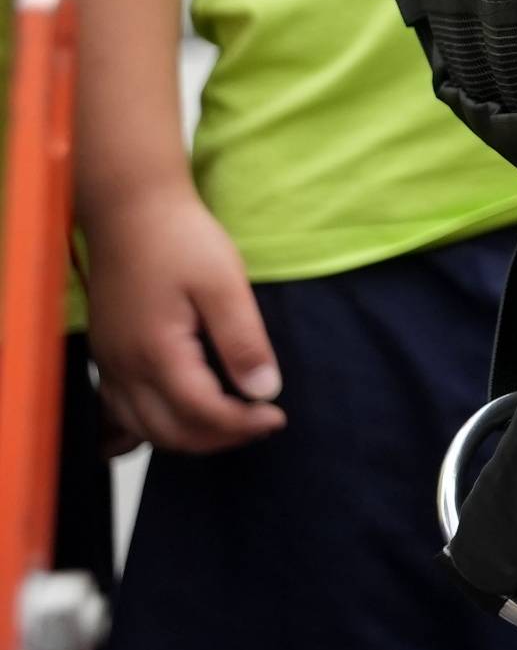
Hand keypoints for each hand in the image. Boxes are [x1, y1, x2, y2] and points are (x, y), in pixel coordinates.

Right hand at [82, 186, 282, 453]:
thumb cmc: (180, 240)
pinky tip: (180, 417)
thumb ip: (243, 340)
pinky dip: (153, 425)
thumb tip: (264, 391)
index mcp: (156, 353)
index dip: (242, 425)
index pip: (201, 413)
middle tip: (260, 424)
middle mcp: (124, 368)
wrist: (130, 210)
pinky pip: (122, 411)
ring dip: (187, 437)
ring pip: (141, 429)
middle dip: (218, 439)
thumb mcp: (224, 284)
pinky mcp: (106, 354)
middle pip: (169, 432)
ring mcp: (109, 363)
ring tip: (230, 423)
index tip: (277, 417)